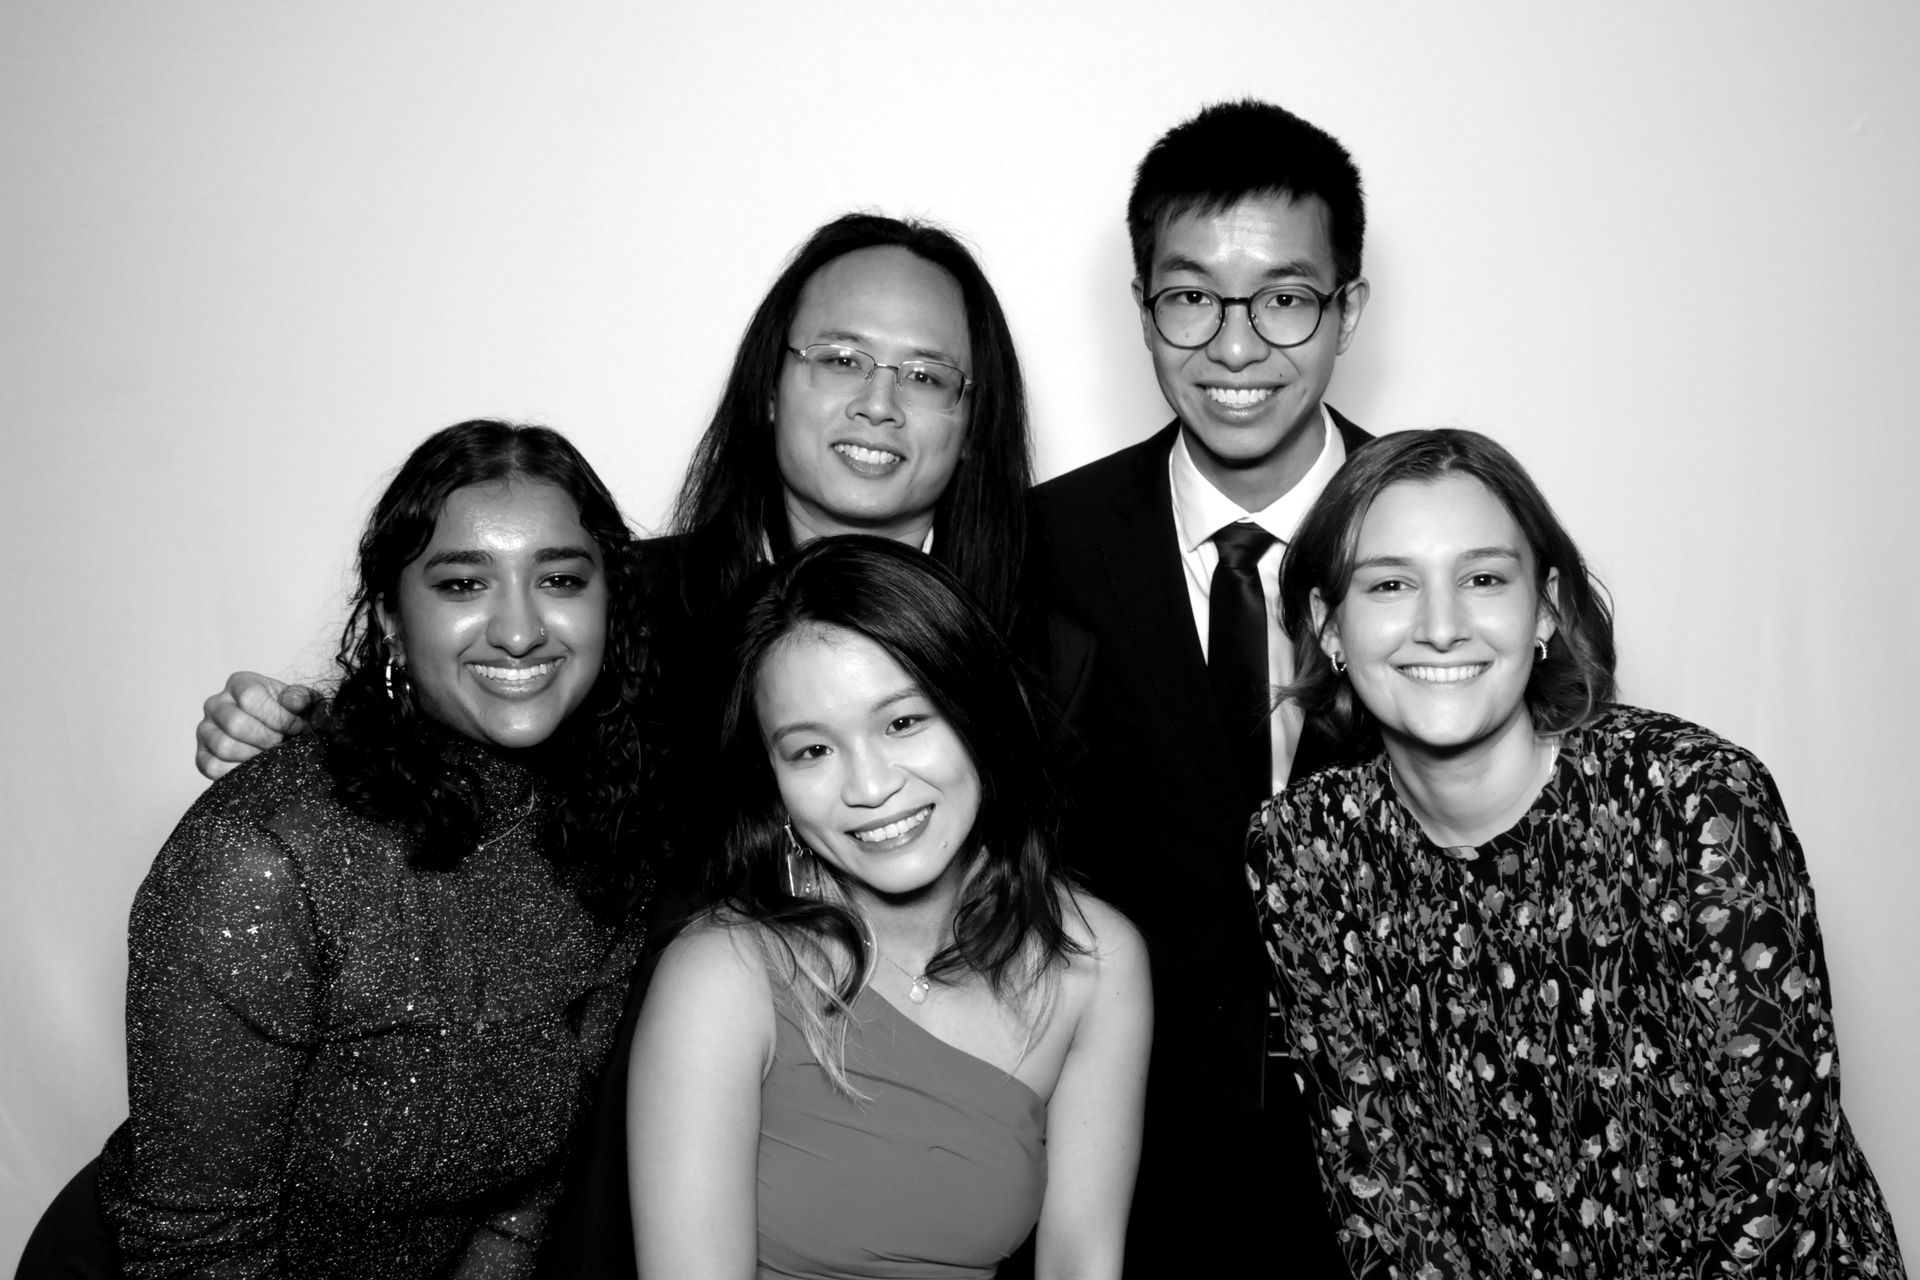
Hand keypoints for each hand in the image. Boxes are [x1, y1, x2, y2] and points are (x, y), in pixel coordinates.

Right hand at [195, 672, 317, 779]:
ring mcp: (205, 730)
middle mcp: (216, 704)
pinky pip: (212, 767)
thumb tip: (294, 703)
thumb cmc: (288, 714)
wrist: (277, 733)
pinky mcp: (202, 755)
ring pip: (224, 746)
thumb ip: (299, 698)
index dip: (277, 716)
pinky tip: (256, 767)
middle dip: (267, 738)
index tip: (296, 727)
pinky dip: (237, 771)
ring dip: (254, 756)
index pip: (250, 697)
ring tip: (271, 755)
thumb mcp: (299, 701)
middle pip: (235, 724)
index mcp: (239, 684)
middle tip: (283, 744)